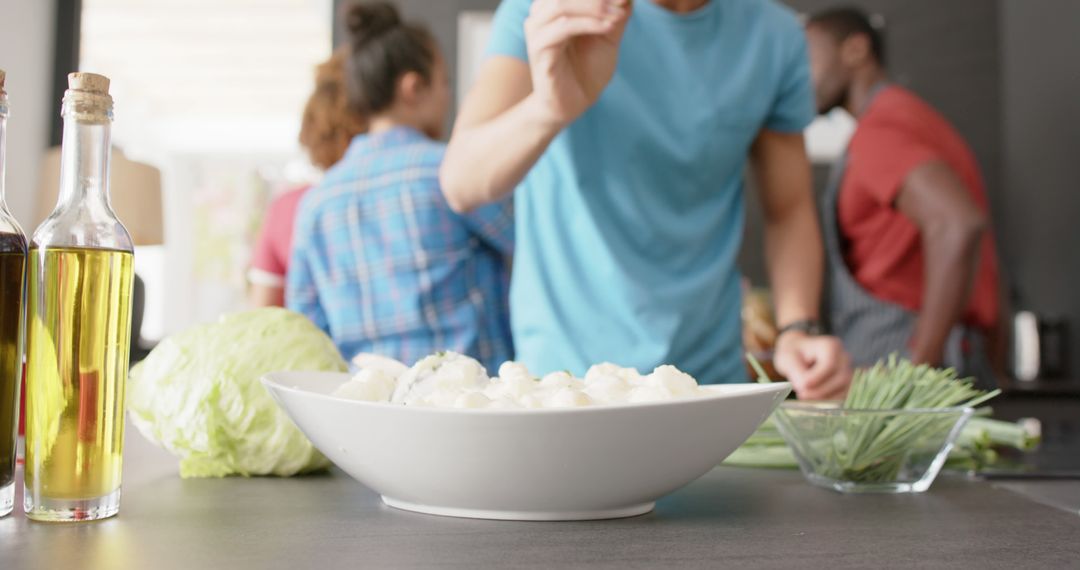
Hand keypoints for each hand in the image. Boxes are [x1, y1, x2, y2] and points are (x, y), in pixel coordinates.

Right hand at [524, 0, 630, 126]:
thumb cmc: (587, 68)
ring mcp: (536, 33)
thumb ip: (615, 12)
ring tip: (618, 15)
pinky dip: (589, 24)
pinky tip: (609, 28)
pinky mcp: (539, 52)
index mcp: (553, 7)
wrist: (574, 104)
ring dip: (595, 7)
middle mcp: (540, 15)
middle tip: (623, 2)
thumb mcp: (608, 35)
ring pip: (561, 6)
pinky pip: (562, 29)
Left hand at [773, 331, 852, 400]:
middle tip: (802, 395)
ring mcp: (848, 371)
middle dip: (821, 390)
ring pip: (845, 389)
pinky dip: (828, 401)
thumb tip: (805, 389)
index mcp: (830, 346)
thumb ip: (797, 373)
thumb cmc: (794, 355)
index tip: (802, 386)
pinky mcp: (847, 384)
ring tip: (806, 398)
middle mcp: (843, 358)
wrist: (799, 354)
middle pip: (841, 378)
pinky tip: (814, 401)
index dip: (817, 378)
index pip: (830, 364)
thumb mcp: (789, 360)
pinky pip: (843, 396)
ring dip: (825, 398)